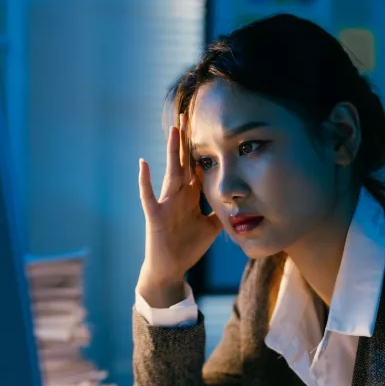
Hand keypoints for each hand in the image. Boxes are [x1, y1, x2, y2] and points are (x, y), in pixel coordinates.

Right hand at [137, 114, 221, 303]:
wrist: (170, 269)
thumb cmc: (187, 248)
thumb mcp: (210, 229)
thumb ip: (221, 213)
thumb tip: (240, 204)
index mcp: (191, 197)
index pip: (198, 168)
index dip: (203, 151)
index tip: (208, 128)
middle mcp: (178, 196)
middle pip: (184, 164)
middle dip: (187, 142)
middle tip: (188, 116)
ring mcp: (165, 204)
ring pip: (170, 173)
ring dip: (173, 152)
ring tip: (174, 130)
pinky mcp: (154, 215)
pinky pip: (148, 196)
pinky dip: (145, 181)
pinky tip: (143, 164)